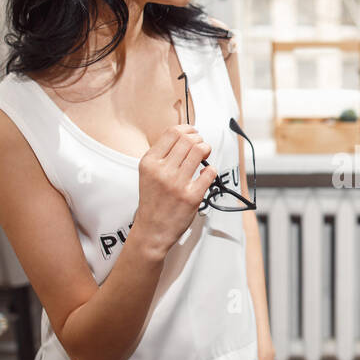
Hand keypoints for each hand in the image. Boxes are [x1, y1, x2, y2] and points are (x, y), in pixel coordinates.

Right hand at [133, 124, 214, 257]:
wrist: (152, 230)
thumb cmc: (153, 200)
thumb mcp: (148, 173)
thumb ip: (162, 155)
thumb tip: (185, 136)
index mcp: (149, 162)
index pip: (172, 133)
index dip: (187, 129)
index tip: (193, 132)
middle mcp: (162, 171)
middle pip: (188, 139)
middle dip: (199, 139)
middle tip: (201, 145)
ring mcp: (177, 183)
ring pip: (200, 151)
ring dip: (206, 149)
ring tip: (205, 155)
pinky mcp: (191, 196)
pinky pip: (210, 172)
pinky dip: (212, 170)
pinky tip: (206, 173)